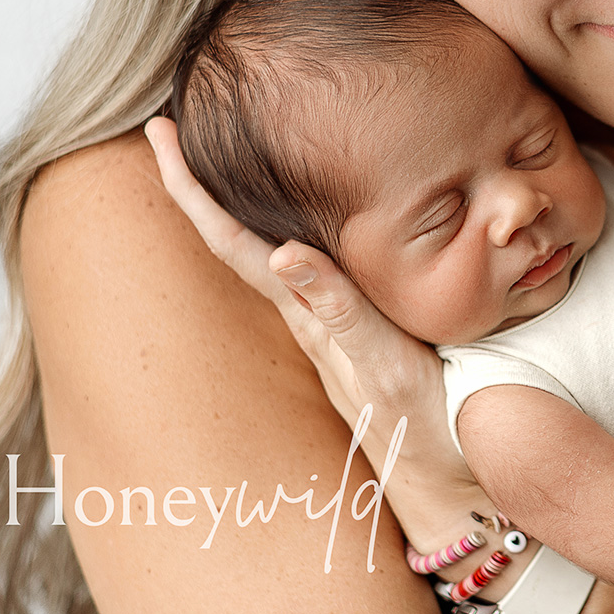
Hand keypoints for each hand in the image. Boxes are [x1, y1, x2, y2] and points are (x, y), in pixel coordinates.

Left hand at [143, 117, 492, 549]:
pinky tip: (289, 221)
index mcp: (310, 315)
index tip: (159, 132)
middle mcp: (309, 318)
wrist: (454, 489)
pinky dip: (282, 233)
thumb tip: (282, 253)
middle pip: (234, 240)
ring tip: (210, 155)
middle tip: (162, 125)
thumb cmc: (429, 430)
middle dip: (195, 184)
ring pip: (263, 254)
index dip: (193, 189)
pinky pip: (303, 271)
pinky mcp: (353, 336)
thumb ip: (341, 313)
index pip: (234, 242)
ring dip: (231, 205)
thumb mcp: (388, 367)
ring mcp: (328, 329)